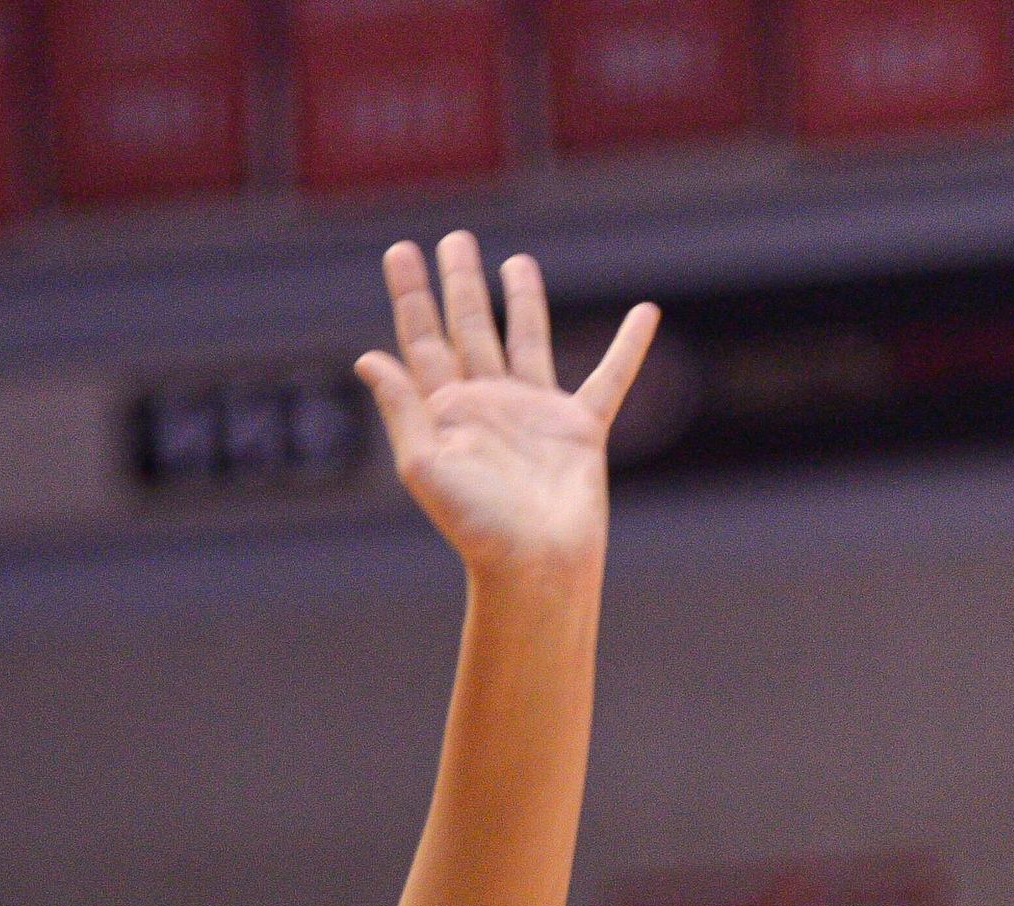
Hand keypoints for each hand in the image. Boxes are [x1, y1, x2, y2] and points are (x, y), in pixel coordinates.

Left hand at [357, 235, 656, 583]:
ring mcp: (533, 412)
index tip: (402, 251)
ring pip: (526, 339)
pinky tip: (645, 313)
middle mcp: (485, 404)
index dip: (412, 295)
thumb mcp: (424, 465)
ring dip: (521, 299)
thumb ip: (402, 409)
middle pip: (469, 327)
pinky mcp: (580, 427)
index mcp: (444, 411)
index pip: (423, 339)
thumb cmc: (474, 524)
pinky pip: (610, 376)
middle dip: (459, 283)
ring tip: (514, 259)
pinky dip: (628, 346)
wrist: (533, 560)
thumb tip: (368, 357)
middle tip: (454, 238)